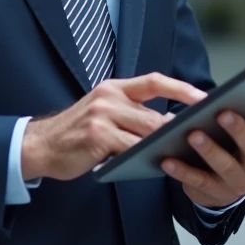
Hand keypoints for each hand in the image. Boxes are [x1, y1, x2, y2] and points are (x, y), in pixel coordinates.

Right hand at [21, 72, 205, 181]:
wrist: (41, 145)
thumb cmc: (77, 132)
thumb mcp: (104, 112)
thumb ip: (132, 113)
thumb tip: (167, 123)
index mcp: (114, 87)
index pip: (154, 81)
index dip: (181, 88)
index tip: (203, 96)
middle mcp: (109, 97)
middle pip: (153, 113)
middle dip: (175, 128)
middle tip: (196, 137)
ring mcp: (102, 116)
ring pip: (145, 130)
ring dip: (162, 144)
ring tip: (178, 152)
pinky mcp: (97, 136)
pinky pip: (130, 148)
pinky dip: (143, 157)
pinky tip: (152, 164)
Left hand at [162, 107, 244, 208]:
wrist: (219, 190)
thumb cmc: (234, 151)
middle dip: (238, 130)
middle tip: (223, 112)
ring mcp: (236, 183)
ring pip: (224, 165)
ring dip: (209, 149)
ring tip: (192, 133)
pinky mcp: (213, 194)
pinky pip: (197, 180)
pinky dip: (181, 170)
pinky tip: (167, 159)